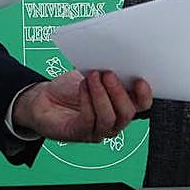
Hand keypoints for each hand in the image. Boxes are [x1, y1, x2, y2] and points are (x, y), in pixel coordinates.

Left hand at [12, 70, 151, 141]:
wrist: (45, 99)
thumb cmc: (71, 88)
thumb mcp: (93, 74)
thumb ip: (107, 70)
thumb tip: (117, 56)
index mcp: (121, 105)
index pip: (142, 105)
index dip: (144, 95)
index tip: (139, 80)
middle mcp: (113, 122)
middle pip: (127, 114)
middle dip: (119, 92)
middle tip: (108, 73)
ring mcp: (97, 130)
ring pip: (109, 118)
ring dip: (101, 95)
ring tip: (92, 76)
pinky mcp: (79, 133)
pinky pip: (88, 119)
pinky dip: (87, 101)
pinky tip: (83, 86)